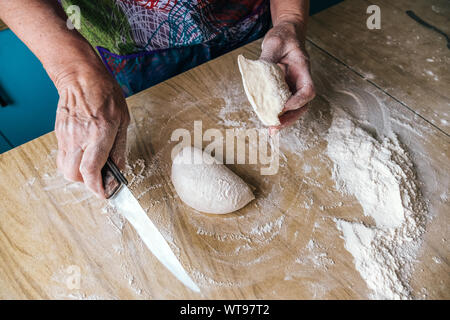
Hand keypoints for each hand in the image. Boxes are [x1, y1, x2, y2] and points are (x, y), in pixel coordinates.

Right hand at [54, 64, 129, 197]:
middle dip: (88, 183)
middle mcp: (80, 137)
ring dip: (79, 175)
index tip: (105, 193)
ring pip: (65, 169)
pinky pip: (63, 157)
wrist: (80, 77)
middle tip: (101, 178)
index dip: (97, 187)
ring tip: (92, 167)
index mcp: (100, 134)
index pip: (91, 170)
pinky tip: (84, 155)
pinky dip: (73, 163)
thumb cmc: (106, 94)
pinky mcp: (60, 133)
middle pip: (75, 175)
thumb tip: (119, 169)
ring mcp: (67, 136)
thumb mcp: (123, 121)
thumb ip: (120, 148)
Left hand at [260, 21, 315, 132]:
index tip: (284, 107)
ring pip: (294, 109)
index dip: (298, 101)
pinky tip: (267, 119)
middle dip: (290, 119)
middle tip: (275, 128)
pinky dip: (276, 114)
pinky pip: (283, 104)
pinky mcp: (284, 89)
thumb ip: (267, 58)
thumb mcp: (274, 43)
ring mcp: (293, 86)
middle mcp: (300, 81)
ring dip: (283, 121)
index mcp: (303, 70)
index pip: (308, 91)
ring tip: (271, 130)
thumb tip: (257, 73)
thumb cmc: (283, 37)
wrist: (286, 35)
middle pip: (302, 106)